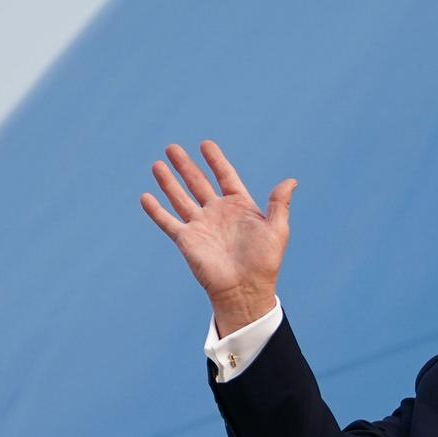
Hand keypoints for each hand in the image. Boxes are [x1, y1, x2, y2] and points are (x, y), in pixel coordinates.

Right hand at [141, 141, 296, 336]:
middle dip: (185, 166)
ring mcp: (201, 226)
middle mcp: (218, 214)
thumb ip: (279, 204)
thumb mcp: (277, 230)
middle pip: (197, 183)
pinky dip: (156, 210)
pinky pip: (168, 222)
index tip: (205, 144)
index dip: (216, 161)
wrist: (245, 290)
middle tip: (172, 148)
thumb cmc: (264, 262)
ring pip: (180, 198)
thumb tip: (291, 181)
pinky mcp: (187, 240)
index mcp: (240, 207)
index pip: (225, 177)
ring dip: (168, 182)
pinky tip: (145, 196)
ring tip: (157, 164)